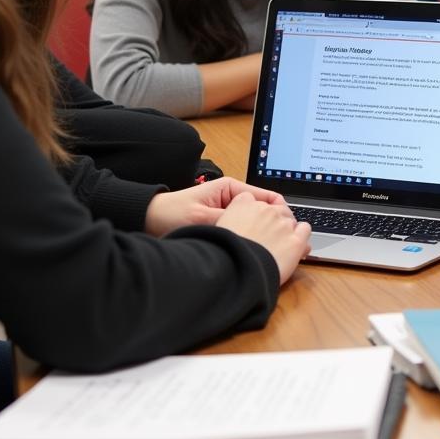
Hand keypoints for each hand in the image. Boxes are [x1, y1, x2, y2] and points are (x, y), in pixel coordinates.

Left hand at [145, 177, 285, 235]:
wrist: (149, 218)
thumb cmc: (171, 213)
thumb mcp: (201, 218)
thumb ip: (226, 221)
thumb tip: (249, 229)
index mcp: (232, 188)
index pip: (269, 197)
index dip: (283, 213)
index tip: (290, 228)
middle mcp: (234, 197)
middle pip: (267, 209)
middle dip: (278, 225)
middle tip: (287, 243)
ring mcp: (230, 210)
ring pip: (258, 221)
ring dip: (265, 232)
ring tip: (273, 248)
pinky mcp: (225, 222)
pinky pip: (246, 228)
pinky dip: (254, 237)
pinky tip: (256, 249)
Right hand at [217, 192, 310, 284]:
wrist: (236, 268)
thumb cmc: (224, 253)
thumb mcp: (219, 228)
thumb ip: (230, 218)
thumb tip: (236, 221)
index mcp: (245, 204)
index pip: (254, 199)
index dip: (255, 212)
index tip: (255, 222)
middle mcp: (266, 211)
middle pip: (276, 210)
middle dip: (273, 222)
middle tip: (268, 238)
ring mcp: (283, 224)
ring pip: (291, 220)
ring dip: (287, 230)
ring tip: (281, 246)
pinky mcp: (296, 240)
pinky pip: (305, 229)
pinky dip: (302, 235)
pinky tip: (297, 245)